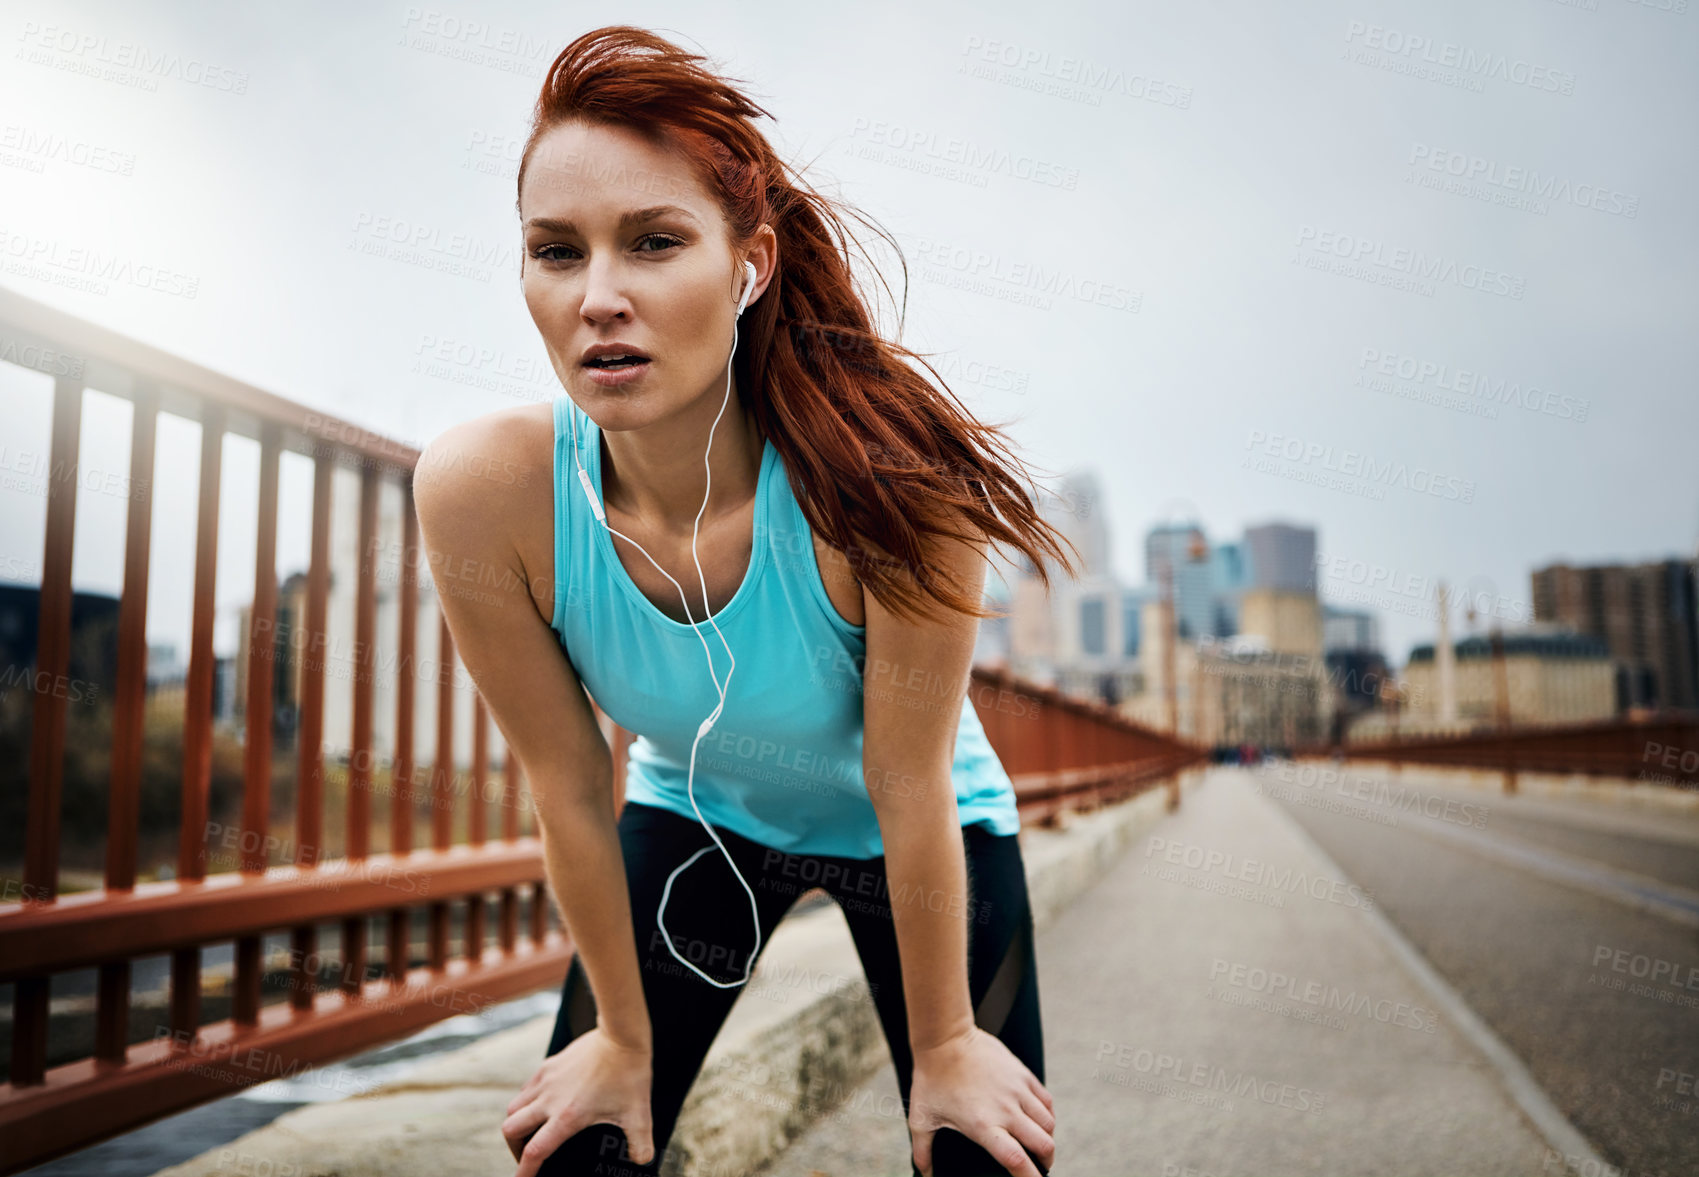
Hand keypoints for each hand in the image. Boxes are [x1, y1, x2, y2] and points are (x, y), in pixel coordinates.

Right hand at [503, 1026, 654, 1175]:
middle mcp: (550, 1099)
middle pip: (511, 1130)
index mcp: (568, 1116)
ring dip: (516, 1125)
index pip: (535, 1151)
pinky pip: (525, 1089)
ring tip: (529, 1134)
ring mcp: (546, 1080)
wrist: (620, 1035)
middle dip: (514, 1149)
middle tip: (526, 1157)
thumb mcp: (638, 1114)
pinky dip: (524, 1103)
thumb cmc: (629, 1074)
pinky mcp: (548, 1066)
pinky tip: (540, 1106)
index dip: (525, 1172)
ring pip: (513, 1108)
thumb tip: (643, 1162)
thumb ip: (640, 1143)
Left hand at [908, 1026, 1054, 1176]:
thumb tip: (922, 1172)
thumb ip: (922, 1150)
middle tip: (1040, 1167)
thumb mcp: (921, 1117)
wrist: (946, 1038)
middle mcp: (1006, 1110)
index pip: (1017, 1160)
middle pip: (1043, 1145)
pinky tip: (1039, 1120)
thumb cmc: (931, 1078)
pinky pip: (1046, 1101)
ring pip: (1048, 1124)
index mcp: (983, 1125)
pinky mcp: (1022, 1074)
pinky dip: (1047, 1115)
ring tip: (1040, 1145)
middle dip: (1046, 1162)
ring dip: (1047, 1139)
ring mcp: (1017, 1091)